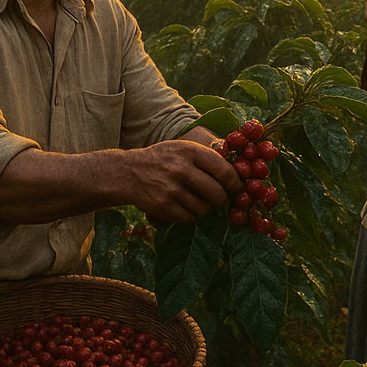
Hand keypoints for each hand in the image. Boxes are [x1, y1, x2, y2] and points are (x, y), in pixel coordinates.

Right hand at [125, 140, 242, 222]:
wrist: (128, 173)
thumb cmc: (162, 159)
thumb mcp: (183, 148)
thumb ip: (207, 157)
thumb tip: (238, 173)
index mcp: (189, 151)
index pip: (224, 170)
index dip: (235, 182)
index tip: (237, 187)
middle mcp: (181, 169)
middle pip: (217, 193)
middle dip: (222, 199)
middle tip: (219, 198)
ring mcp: (171, 189)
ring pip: (204, 208)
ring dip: (204, 207)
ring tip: (196, 199)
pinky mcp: (163, 206)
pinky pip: (190, 218)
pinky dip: (191, 215)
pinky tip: (184, 206)